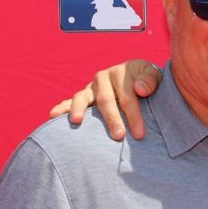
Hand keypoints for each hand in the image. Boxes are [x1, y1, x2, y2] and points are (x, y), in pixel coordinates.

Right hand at [47, 60, 163, 140]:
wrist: (139, 78)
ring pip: (83, 98)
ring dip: (80, 110)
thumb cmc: (147, 81)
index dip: (134, 116)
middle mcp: (103, 78)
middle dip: (112, 119)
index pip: (128, 97)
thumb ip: (150, 80)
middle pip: (106, 100)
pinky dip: (62, 108)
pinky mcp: (84, 96)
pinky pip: (70, 101)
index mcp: (121, 72)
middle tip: (118, 136)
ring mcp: (91, 88)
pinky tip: (53, 116)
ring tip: (77, 122)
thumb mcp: (154, 75)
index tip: (139, 134)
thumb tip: (141, 89)